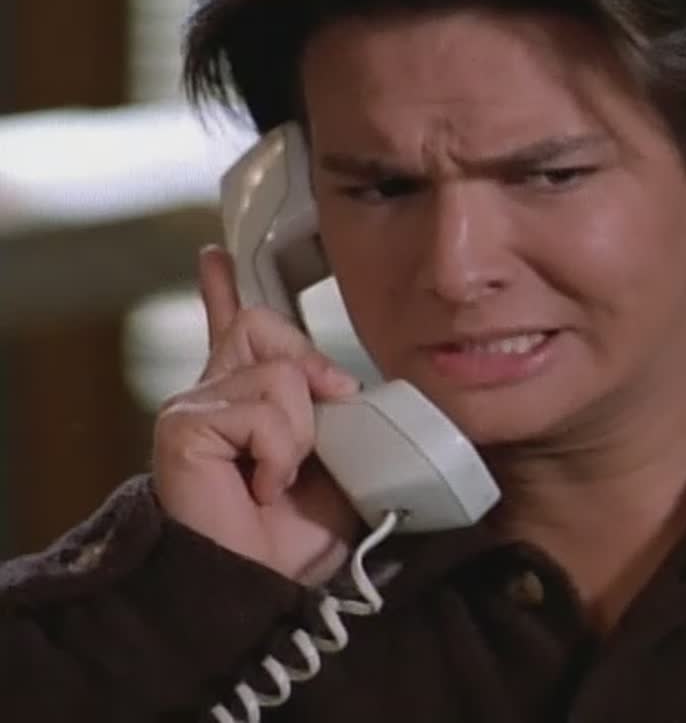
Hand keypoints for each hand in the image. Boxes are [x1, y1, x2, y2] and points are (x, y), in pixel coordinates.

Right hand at [152, 245, 362, 584]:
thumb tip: (347, 384)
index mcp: (246, 400)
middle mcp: (213, 393)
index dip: (225, 289)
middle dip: (310, 367)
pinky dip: (280, 452)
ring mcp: (194, 406)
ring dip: (302, 433)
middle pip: (265, 325)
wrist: (263, 583)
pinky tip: (262, 484)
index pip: (234, 328)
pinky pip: (263, 410)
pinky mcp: (185, 424)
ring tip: (281, 476)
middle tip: (321, 418)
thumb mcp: (338, 462)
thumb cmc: (293, 534)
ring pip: (280, 374)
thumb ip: (336, 415)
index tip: (216, 255)